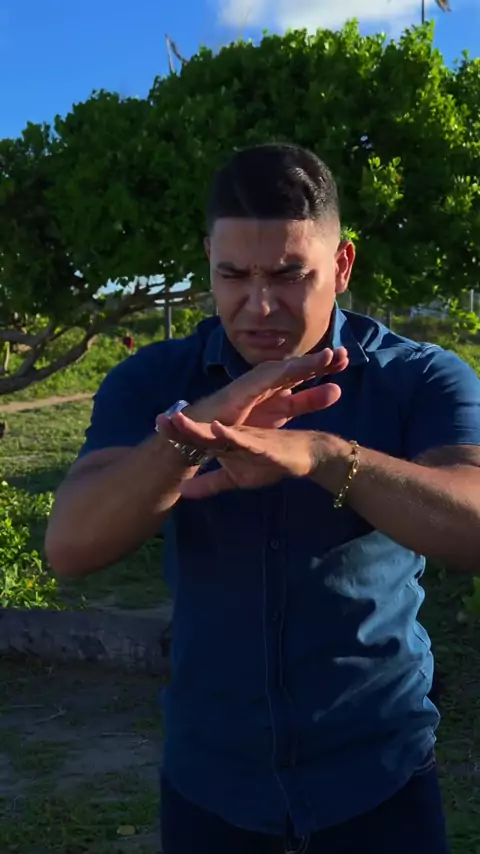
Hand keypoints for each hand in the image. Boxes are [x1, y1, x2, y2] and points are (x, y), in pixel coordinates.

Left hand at [164, 416, 322, 498]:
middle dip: (180, 426)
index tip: (155, 426)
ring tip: (178, 420)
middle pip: (202, 431)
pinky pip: (246, 440)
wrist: (305, 457)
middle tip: (158, 419)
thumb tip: (181, 492)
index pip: (195, 438)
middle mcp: (232, 436)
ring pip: (220, 432)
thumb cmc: (269, 463)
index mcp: (224, 443)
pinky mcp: (265, 446)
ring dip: (200, 427)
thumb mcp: (235, 479)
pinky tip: (218, 429)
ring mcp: (248, 439)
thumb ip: (209, 484)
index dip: (175, 433)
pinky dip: (232, 436)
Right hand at [186, 347, 347, 428]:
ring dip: (306, 363)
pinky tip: (300, 369)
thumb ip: (308, 401)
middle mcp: (269, 378)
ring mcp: (256, 381)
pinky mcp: (244, 389)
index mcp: (280, 383)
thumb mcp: (283, 412)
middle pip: (299, 367)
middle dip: (320, 360)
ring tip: (329, 357)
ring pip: (285, 369)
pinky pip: (266, 380)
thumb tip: (338, 388)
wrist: (205, 432)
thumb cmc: (242, 422)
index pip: (306, 371)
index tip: (347, 360)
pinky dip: (282, 373)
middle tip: (345, 354)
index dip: (325, 364)